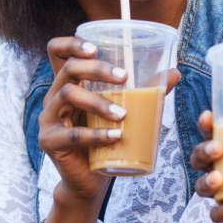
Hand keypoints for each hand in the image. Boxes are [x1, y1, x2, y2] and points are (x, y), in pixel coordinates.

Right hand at [39, 36, 179, 200]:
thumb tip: (174, 72)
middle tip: (124, 77)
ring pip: (68, 96)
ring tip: (123, 115)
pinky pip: (72, 134)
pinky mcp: (50, 141)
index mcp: (69, 83)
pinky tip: (115, 137)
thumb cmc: (105, 138)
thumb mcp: (123, 109)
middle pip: (68, 69)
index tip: (95, 48)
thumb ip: (145, 91)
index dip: (71, 44)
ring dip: (99, 102)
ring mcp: (48, 118)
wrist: (89, 178)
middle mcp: (54, 96)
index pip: (57, 51)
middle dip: (97, 69)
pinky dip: (95, 135)